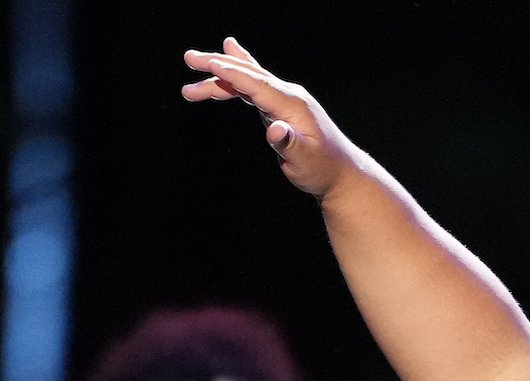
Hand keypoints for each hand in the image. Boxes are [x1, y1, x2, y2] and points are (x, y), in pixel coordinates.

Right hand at [181, 37, 361, 197]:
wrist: (340, 173)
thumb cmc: (322, 169)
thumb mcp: (305, 160)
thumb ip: (288, 144)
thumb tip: (275, 130)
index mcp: (293, 104)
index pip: (258, 84)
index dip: (233, 74)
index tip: (210, 64)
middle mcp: (288, 96)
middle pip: (249, 74)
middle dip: (218, 65)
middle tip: (189, 57)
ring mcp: (285, 100)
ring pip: (246, 81)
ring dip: (219, 78)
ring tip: (191, 78)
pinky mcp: (280, 108)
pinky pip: (252, 89)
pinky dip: (234, 82)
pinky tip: (223, 72)